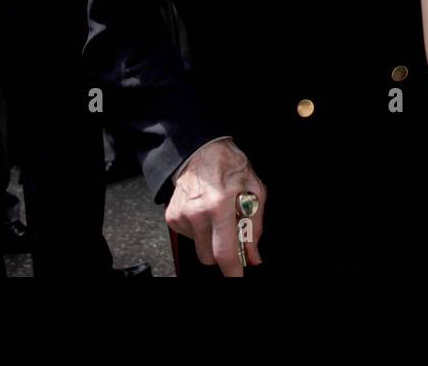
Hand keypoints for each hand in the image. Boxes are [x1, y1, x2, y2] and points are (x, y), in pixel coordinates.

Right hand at [165, 138, 265, 276]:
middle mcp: (198, 213)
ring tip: (217, 217)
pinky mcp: (172, 216)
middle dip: (222, 253)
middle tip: (231, 237)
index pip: (225, 253)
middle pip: (209, 257)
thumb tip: (254, 256)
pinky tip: (205, 213)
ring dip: (210, 240)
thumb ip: (255, 227)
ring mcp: (182, 215)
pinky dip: (199, 231)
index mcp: (220, 206)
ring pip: (198, 248)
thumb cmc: (230, 166)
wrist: (202, 150)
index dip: (233, 271)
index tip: (237, 277)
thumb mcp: (254, 191)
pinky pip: (188, 237)